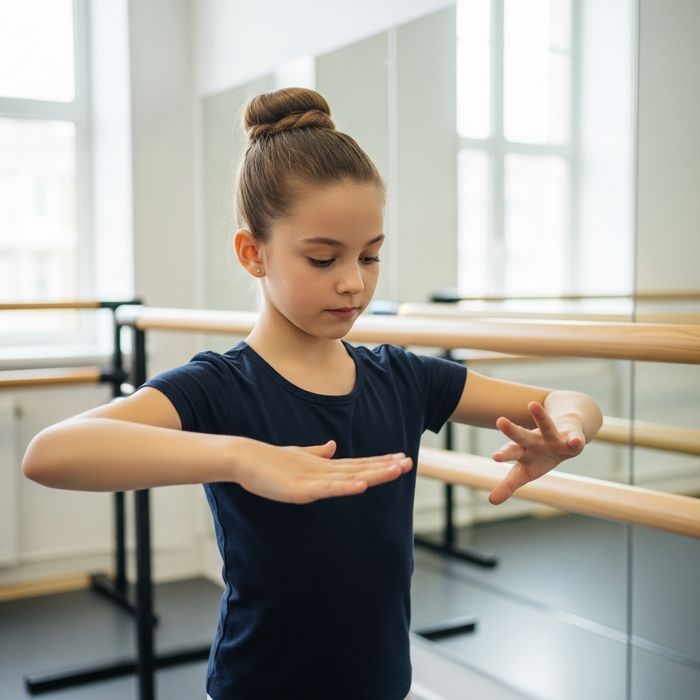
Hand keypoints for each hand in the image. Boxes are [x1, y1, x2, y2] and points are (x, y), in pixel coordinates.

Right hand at [234, 439, 412, 503]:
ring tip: (396, 469)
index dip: (379, 463)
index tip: (400, 459)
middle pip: (360, 468)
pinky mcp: (301, 489)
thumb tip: (333, 446)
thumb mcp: (298, 457)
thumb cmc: (269, 460)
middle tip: (409, 461)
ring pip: (351, 477)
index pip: (358, 464)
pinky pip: (328, 489)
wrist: (244, 458)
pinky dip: (346, 487)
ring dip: (375, 474)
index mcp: (323, 465)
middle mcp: (324, 470)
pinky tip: (362, 485)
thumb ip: (317, 453)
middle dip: (385, 466)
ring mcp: (314, 478)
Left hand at [489, 401, 584, 504]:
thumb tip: (491, 501)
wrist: (566, 435)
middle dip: (512, 431)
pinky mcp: (572, 436)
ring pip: (546, 426)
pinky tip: (575, 441)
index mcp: (524, 452)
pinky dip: (575, 440)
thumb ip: (508, 485)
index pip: (511, 453)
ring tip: (533, 405)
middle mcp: (536, 442)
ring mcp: (553, 438)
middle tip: (500, 421)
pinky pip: (575, 438)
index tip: (495, 457)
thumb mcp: (525, 472)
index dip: (504, 455)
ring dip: (541, 417)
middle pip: (523, 436)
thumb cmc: (540, 456)